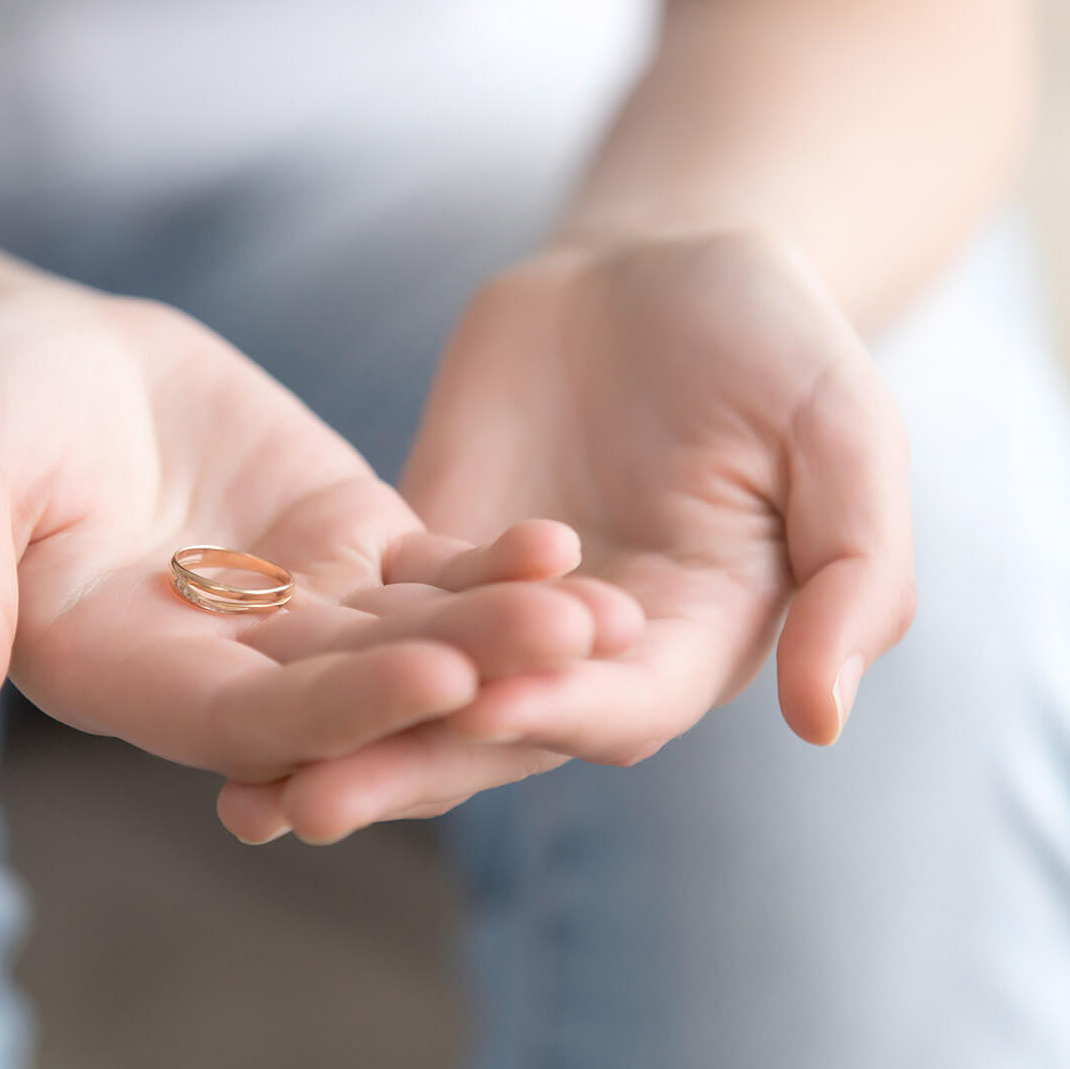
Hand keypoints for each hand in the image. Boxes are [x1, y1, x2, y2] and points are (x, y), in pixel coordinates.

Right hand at [0, 288, 639, 797]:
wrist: (20, 354)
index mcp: (125, 679)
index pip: (242, 717)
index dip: (336, 706)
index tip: (430, 679)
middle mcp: (218, 667)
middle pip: (348, 689)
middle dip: (456, 674)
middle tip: (566, 656)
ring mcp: (288, 611)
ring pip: (404, 633)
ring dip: (498, 631)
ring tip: (597, 609)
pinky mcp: (338, 544)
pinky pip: (424, 565)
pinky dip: (490, 564)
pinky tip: (565, 548)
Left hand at [217, 228, 913, 838]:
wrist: (665, 259)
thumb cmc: (776, 338)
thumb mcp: (846, 431)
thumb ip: (854, 570)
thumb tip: (820, 721)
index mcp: (697, 638)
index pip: (622, 704)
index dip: (556, 711)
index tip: (482, 714)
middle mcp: (594, 654)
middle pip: (497, 730)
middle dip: (406, 767)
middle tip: (306, 809)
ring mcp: (502, 614)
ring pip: (415, 693)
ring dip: (332, 740)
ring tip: (236, 792)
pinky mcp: (426, 557)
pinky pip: (363, 616)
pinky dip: (300, 654)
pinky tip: (216, 683)